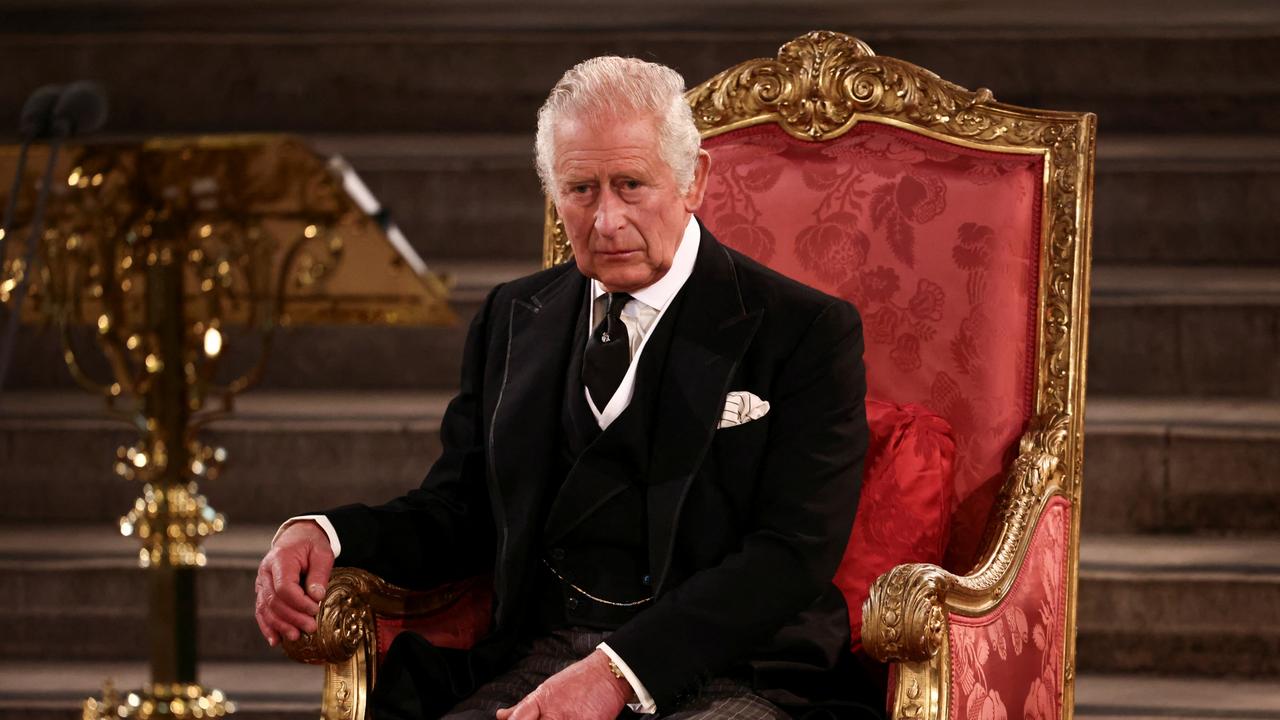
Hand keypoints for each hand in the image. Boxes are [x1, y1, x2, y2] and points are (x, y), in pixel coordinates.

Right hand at [254, 520, 333, 645]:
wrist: (297, 537)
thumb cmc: (311, 545)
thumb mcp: (322, 553)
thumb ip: (319, 574)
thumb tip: (316, 597)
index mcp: (280, 559)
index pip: (284, 587)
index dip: (299, 602)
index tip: (315, 610)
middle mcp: (265, 572)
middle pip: (274, 601)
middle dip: (292, 617)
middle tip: (310, 628)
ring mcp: (261, 583)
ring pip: (265, 608)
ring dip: (280, 625)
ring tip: (296, 636)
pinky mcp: (262, 592)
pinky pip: (261, 611)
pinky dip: (267, 627)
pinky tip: (275, 640)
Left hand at [496, 649, 631, 719]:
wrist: (608, 673)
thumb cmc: (578, 680)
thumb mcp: (547, 688)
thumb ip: (524, 706)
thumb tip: (502, 716)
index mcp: (540, 701)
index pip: (518, 719)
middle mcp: (554, 712)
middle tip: (545, 719)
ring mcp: (572, 719)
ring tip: (561, 717)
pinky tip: (574, 719)